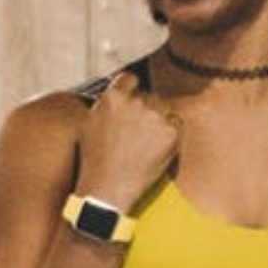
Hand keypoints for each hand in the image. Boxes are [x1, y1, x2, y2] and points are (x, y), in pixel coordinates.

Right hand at [73, 70, 180, 204]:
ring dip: (159, 121)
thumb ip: (106, 103)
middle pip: (150, 96)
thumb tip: (116, 91)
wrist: (108, 187)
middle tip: (139, 133)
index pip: (130, 79)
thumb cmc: (96, 159)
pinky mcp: (171, 132)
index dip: (133, 90)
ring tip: (145, 144)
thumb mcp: (90, 123)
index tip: (134, 100)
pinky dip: (170, 134)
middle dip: (147, 110)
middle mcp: (135, 102)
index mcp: (113, 97)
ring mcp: (155, 116)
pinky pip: (177, 125)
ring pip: (165, 109)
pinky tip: (155, 149)